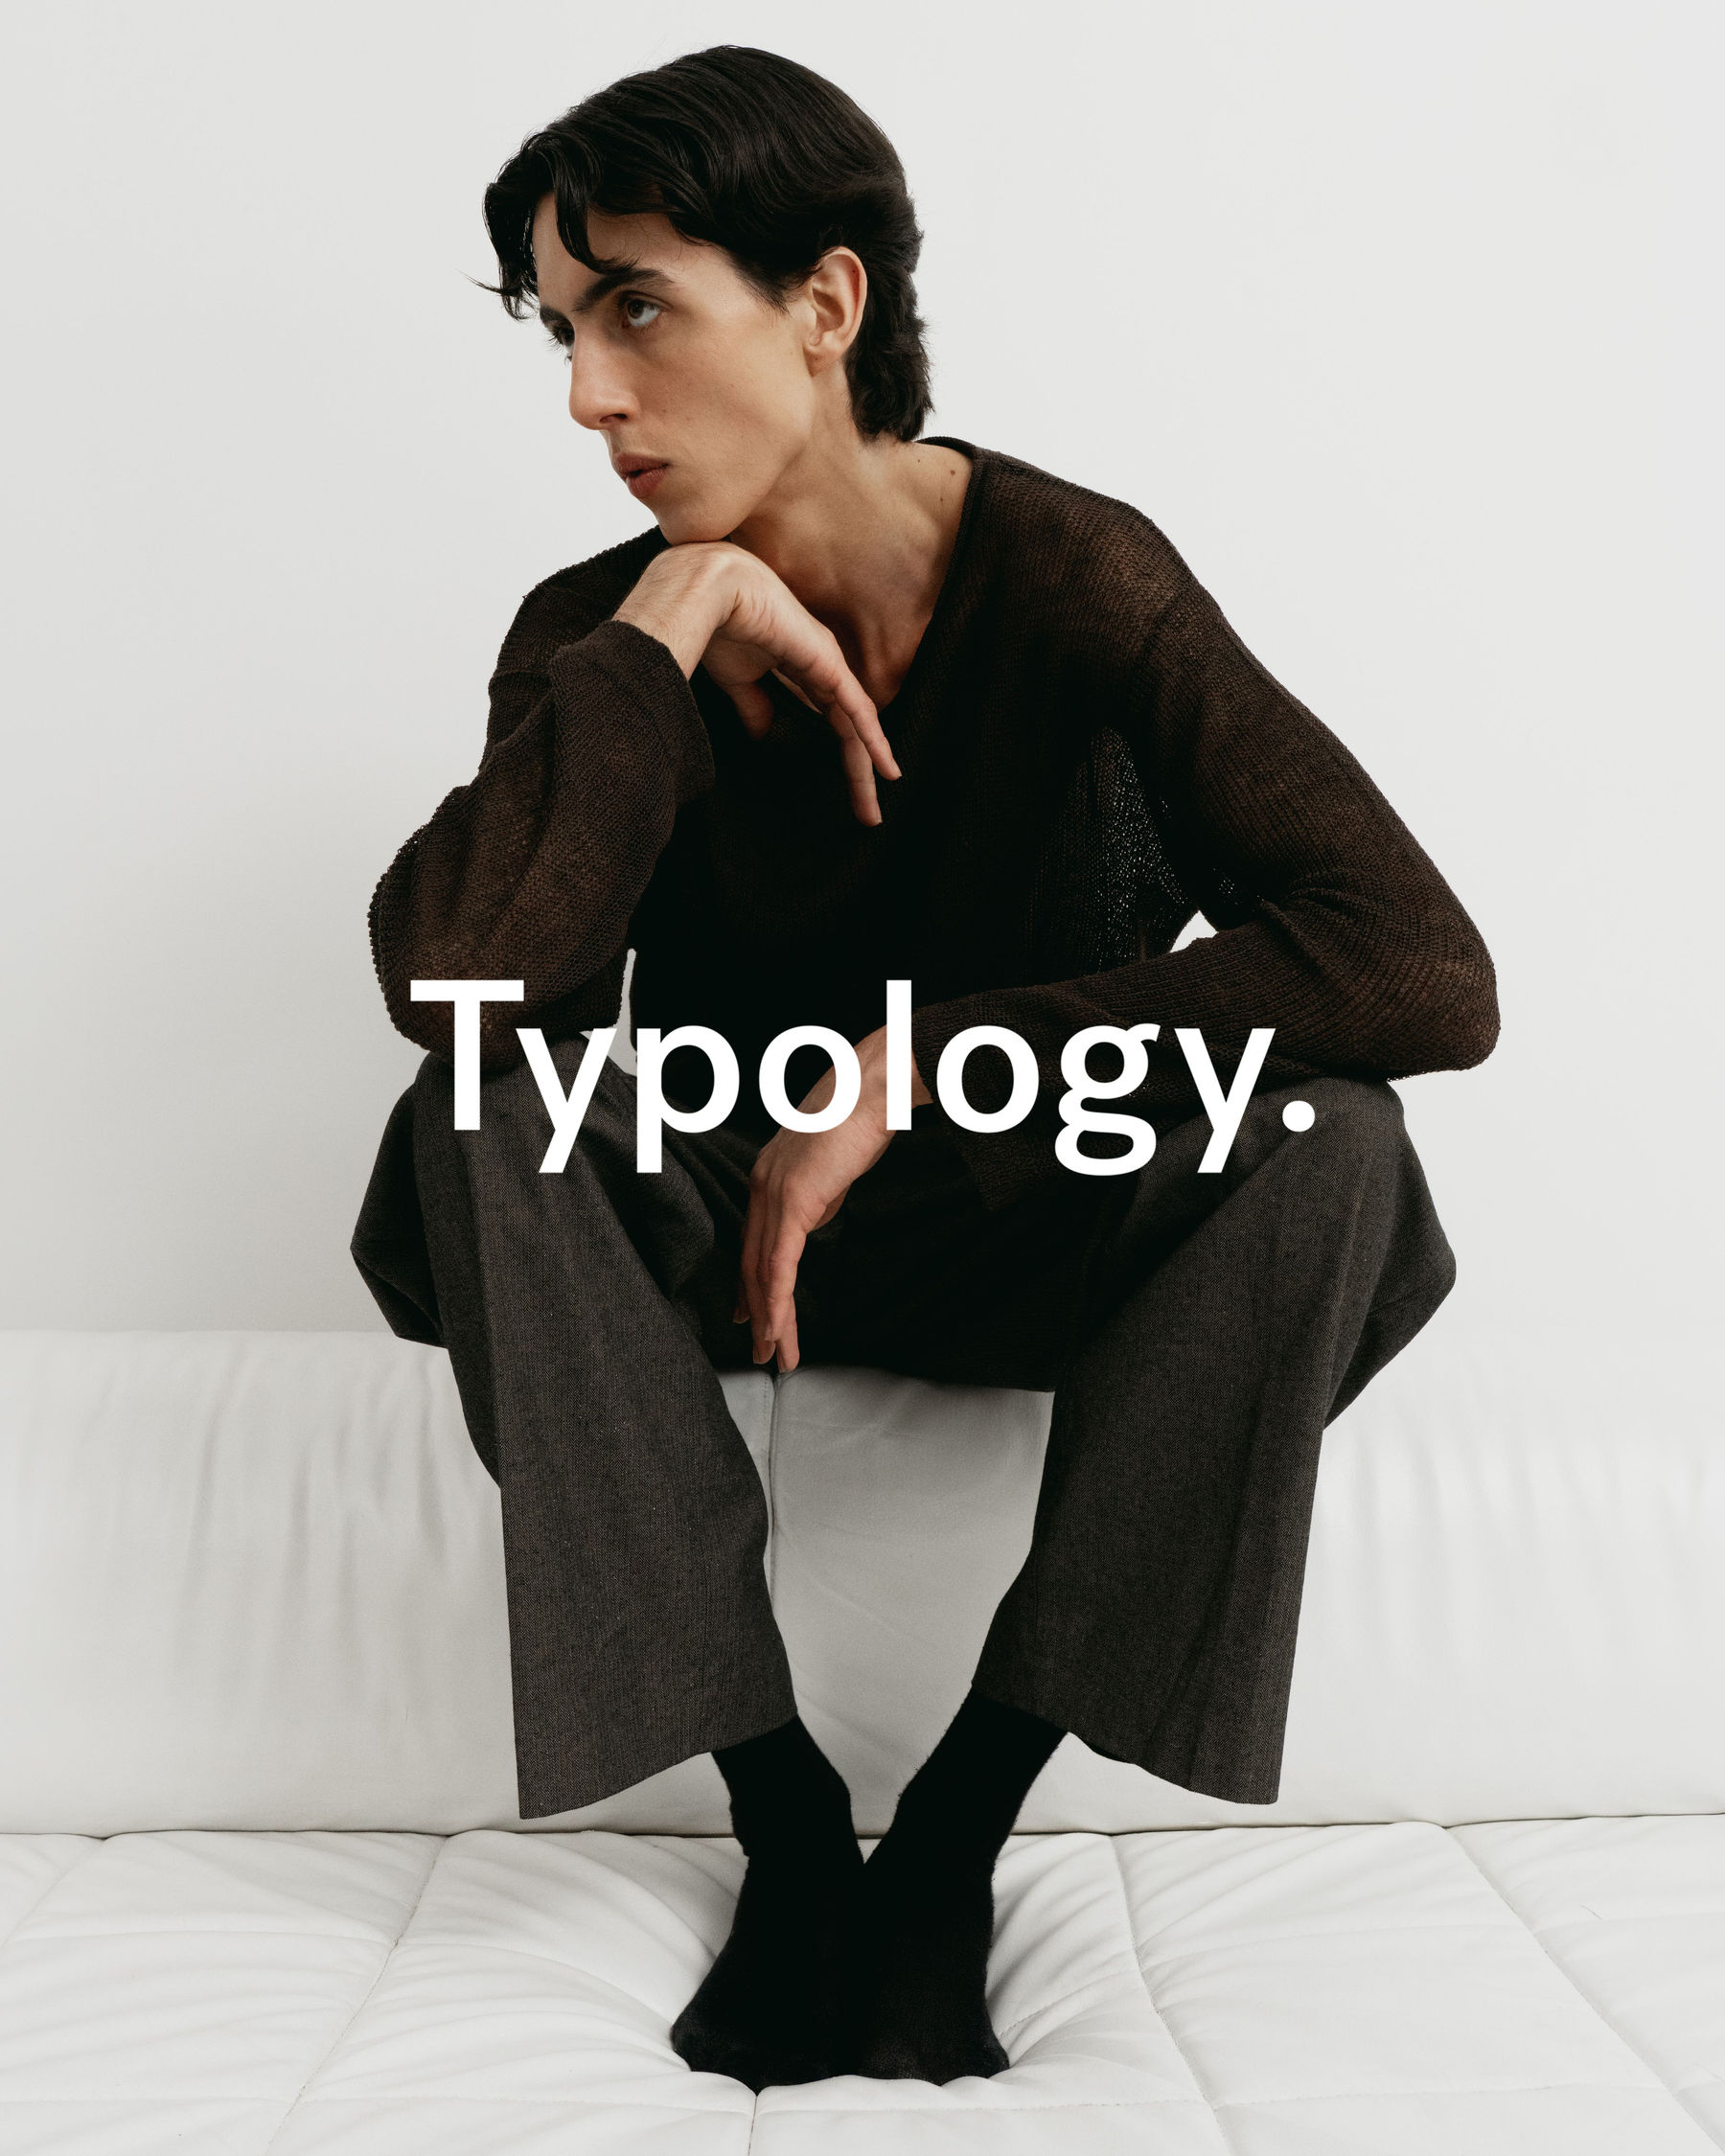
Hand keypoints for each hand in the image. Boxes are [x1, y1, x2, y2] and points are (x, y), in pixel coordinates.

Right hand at [612, 541, 900, 824]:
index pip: (831, 717)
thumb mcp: (738, 678)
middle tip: (867, 812)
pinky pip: (858, 710)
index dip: (841, 752)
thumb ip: (755, 705)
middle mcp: (823, 665)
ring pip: (858, 724)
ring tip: (872, 808)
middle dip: (859, 770)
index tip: (847, 791)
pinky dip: (873, 740)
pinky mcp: (828, 664)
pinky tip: (885, 768)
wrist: (707, 592)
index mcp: (803, 665)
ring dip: (868, 766)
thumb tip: (763, 733)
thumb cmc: (717, 624)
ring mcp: (829, 663)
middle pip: (850, 726)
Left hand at [735, 1027, 930, 1370]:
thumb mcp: (831, 1166)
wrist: (869, 1086)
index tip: (750, 1313)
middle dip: (756, 1311)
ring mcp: (772, 1193)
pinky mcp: (792, 1202)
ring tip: (774, 1353)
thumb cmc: (859, 1114)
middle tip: (760, 1348)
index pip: (753, 1241)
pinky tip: (778, 1327)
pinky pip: (779, 1263)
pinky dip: (777, 1300)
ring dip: (770, 1319)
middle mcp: (761, 1186)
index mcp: (768, 1176)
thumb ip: (817, 1194)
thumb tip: (813, 1219)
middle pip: (752, 1262)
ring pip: (763, 1271)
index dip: (751, 1283)